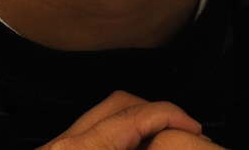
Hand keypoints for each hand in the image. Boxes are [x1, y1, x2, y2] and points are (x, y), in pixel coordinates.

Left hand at [37, 90, 217, 148]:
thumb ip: (143, 148)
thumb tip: (177, 130)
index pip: (133, 115)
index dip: (169, 115)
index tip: (193, 126)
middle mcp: (63, 144)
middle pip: (118, 103)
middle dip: (155, 111)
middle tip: (182, 130)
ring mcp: (55, 148)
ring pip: (104, 116)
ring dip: (138, 123)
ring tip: (163, 138)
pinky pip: (92, 134)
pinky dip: (119, 137)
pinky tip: (137, 148)